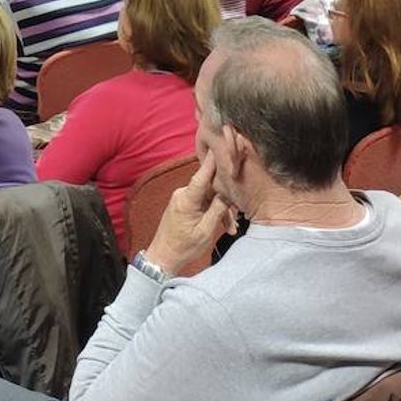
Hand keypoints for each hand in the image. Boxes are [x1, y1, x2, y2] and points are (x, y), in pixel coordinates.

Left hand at [144, 152, 233, 275]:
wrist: (163, 259)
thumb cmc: (183, 248)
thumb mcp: (205, 230)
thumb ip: (218, 209)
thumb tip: (229, 192)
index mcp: (186, 199)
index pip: (202, 174)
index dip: (213, 159)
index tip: (221, 142)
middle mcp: (183, 194)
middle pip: (211, 187)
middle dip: (227, 198)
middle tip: (238, 214)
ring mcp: (183, 199)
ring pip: (210, 196)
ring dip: (222, 209)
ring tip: (230, 227)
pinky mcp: (184, 205)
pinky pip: (204, 202)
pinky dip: (214, 211)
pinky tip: (223, 225)